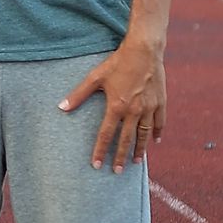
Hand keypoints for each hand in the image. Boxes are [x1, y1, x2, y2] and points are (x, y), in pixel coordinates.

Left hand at [59, 38, 165, 172]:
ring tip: (135, 162)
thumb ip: (79, 94)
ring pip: (144, 134)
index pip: (106, 134)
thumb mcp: (95, 77)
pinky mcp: (160, 102)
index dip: (101, 150)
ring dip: (140, 149)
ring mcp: (150, 108)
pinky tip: (156, 142)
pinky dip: (157, 133)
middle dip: (120, 156)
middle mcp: (134, 111)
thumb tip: (61, 107)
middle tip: (116, 171)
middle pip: (126, 139)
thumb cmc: (117, 63)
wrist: (144, 51)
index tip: (97, 164)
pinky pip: (160, 122)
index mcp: (117, 106)